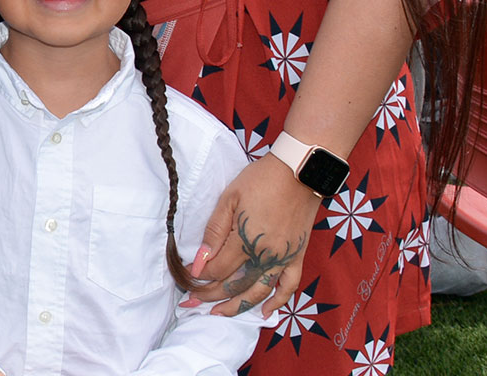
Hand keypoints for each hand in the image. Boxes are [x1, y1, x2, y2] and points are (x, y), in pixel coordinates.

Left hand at [185, 155, 323, 317]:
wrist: (299, 172)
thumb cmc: (261, 180)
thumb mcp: (230, 198)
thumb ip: (214, 231)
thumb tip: (199, 261)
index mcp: (245, 240)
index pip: (218, 270)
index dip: (200, 277)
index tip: (187, 279)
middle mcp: (265, 256)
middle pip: (235, 285)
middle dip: (210, 296)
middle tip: (192, 302)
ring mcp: (283, 258)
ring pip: (259, 292)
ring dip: (238, 307)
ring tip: (219, 314)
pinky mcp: (298, 256)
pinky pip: (289, 286)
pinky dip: (278, 302)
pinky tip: (265, 313)